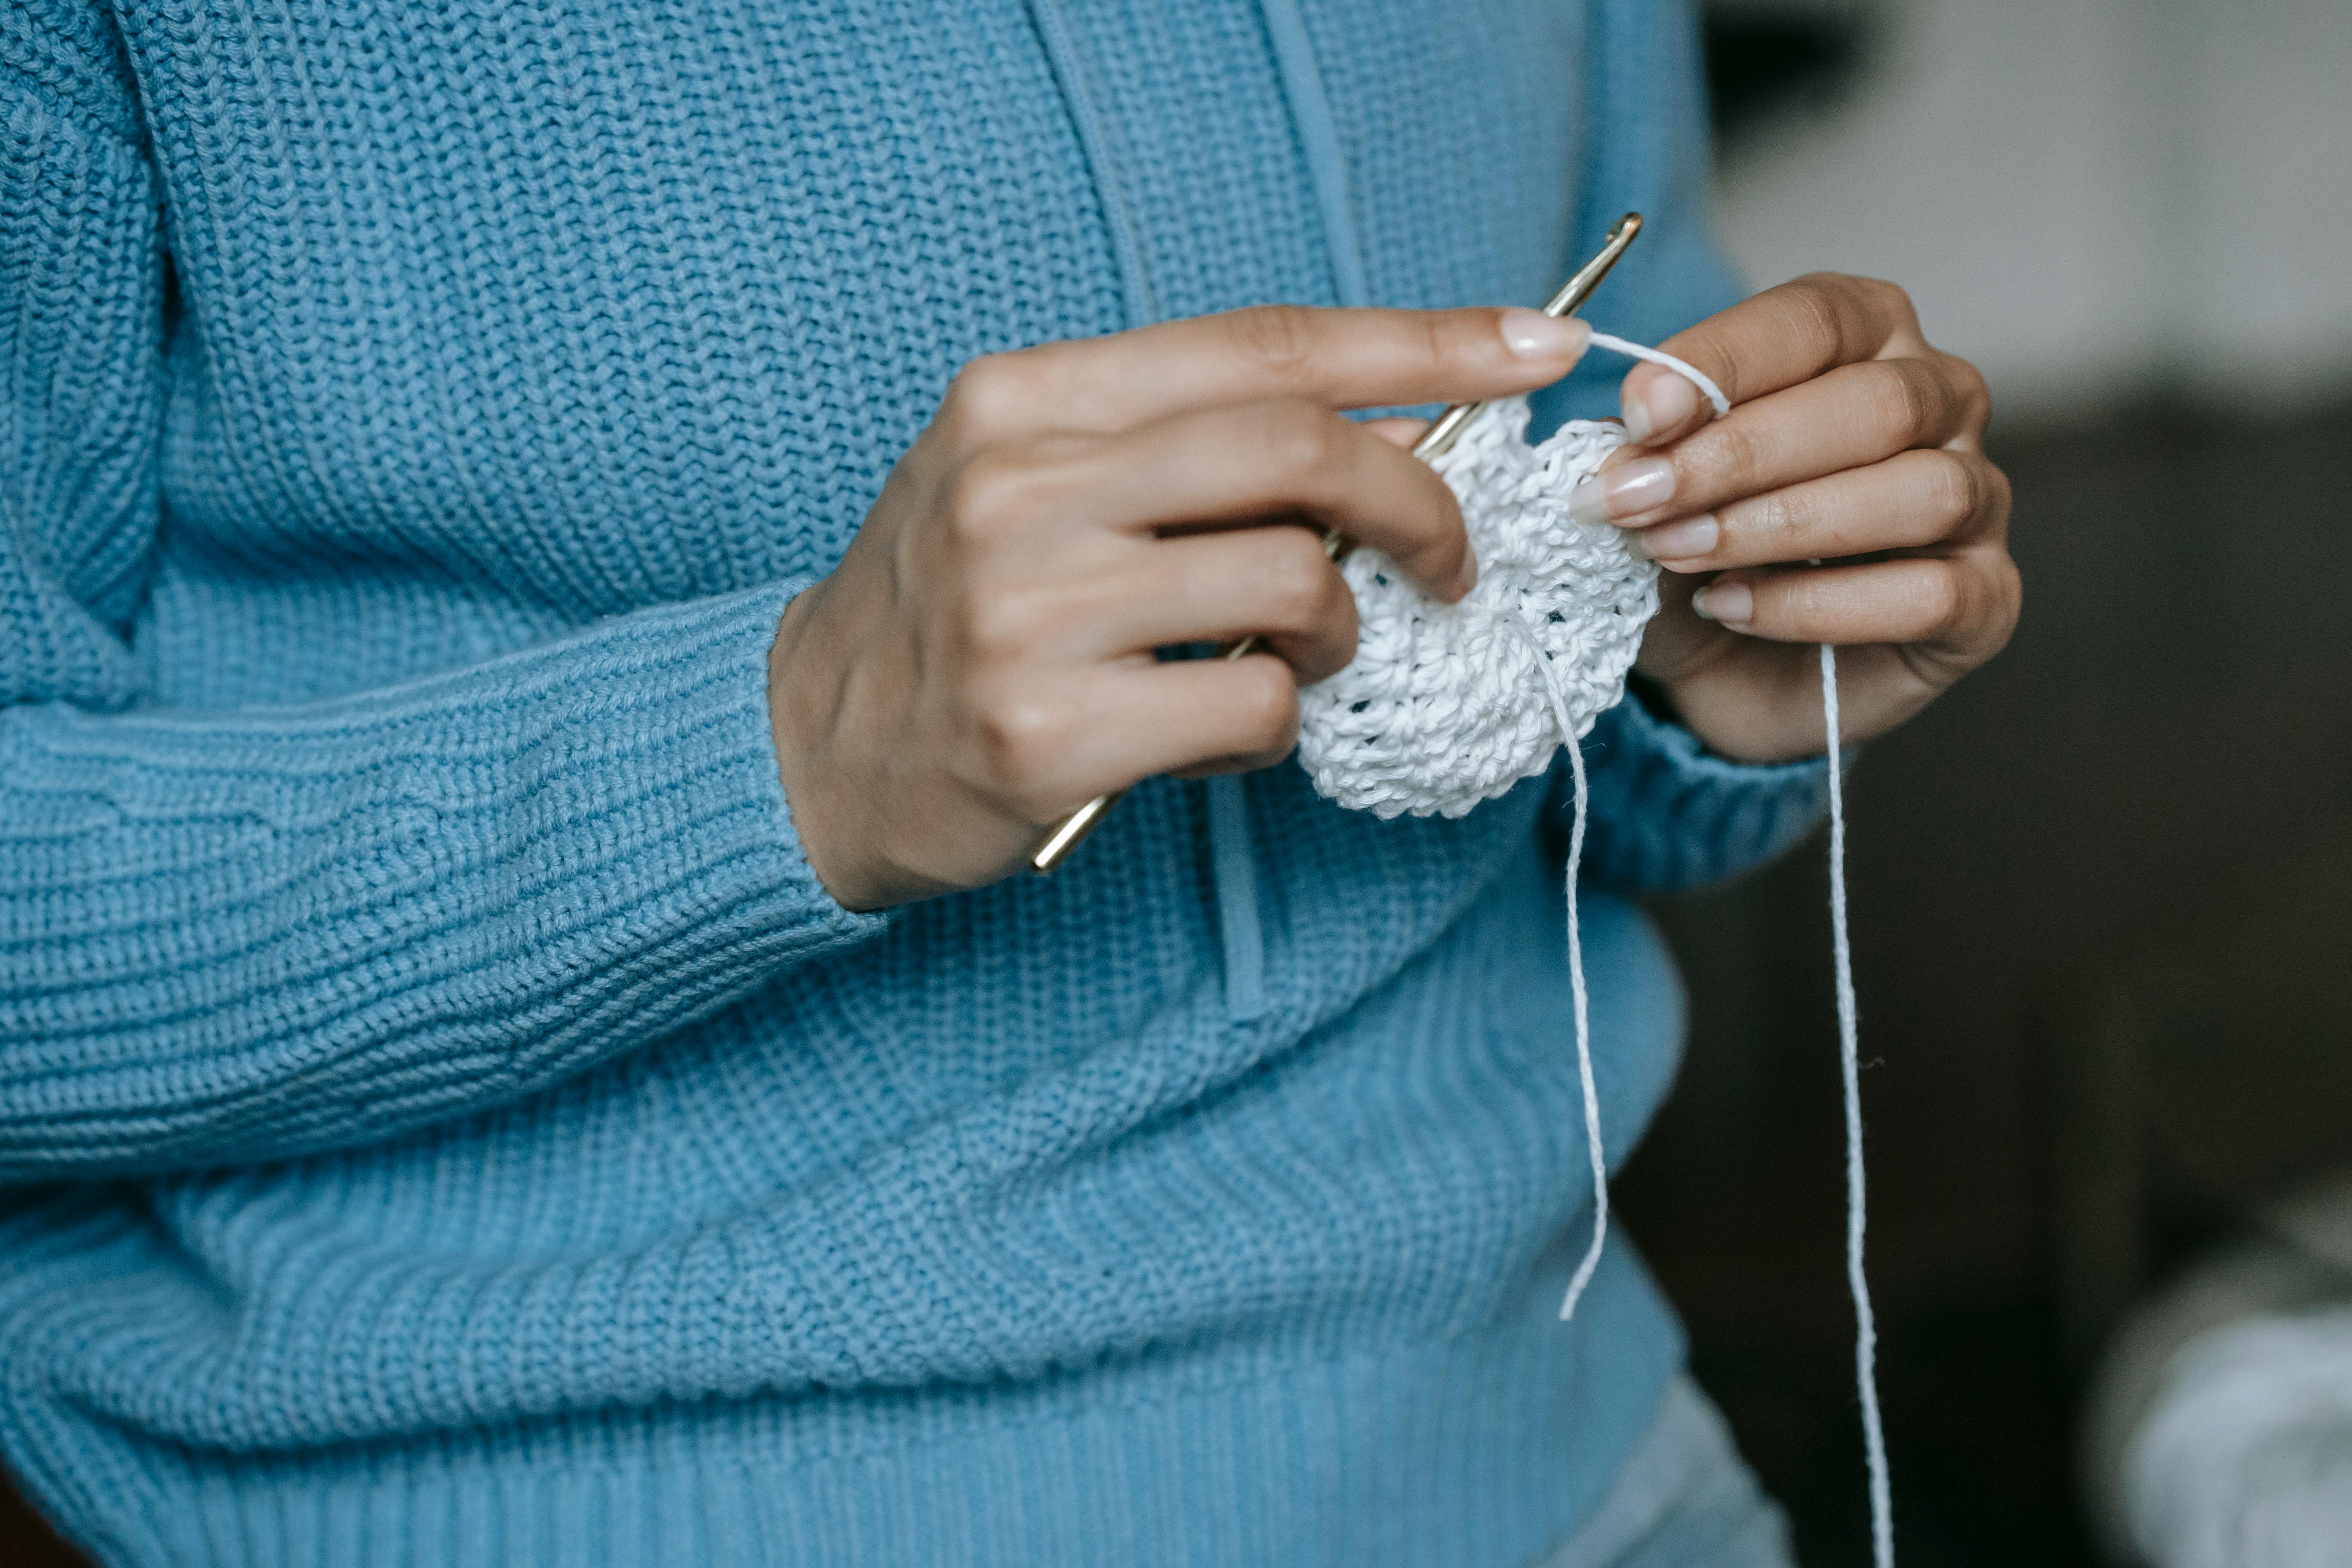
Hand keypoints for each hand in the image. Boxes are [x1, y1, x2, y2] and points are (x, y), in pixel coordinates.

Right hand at [769, 305, 1594, 909]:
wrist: (807, 749)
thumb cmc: (960, 608)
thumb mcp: (1041, 485)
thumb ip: (1193, 451)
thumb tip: (1399, 437)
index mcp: (1022, 400)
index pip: (1262, 346)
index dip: (1419, 342)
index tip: (1536, 350)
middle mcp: (1017, 486)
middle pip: (1295, 452)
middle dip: (1419, 502)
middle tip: (1453, 560)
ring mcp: (1027, 611)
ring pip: (1291, 584)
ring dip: (1345, 629)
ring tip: (1307, 657)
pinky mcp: (1045, 732)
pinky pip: (1251, 710)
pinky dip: (1277, 727)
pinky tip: (1221, 733)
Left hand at [1570, 275, 2018, 761]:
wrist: (1723, 664)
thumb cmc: (1698, 546)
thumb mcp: (1654, 485)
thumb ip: (1649, 451)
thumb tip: (1624, 441)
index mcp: (1866, 337)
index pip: (1813, 318)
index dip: (1722, 362)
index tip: (1638, 412)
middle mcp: (1941, 401)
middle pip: (1874, 404)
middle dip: (1741, 454)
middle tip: (1638, 500)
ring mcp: (1978, 500)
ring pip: (1919, 492)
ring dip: (1782, 525)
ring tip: (1680, 554)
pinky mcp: (1985, 599)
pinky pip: (1929, 594)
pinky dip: (1818, 607)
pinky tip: (1731, 609)